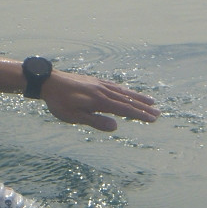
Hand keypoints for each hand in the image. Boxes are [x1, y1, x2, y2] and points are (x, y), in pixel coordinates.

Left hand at [41, 70, 159, 131]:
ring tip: (150, 101)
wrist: (48, 82)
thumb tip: (116, 126)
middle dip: (143, 107)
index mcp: (100, 101)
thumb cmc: (59, 102)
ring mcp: (99, 84)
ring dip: (137, 97)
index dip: (139, 115)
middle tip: (158, 113)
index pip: (124, 109)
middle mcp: (103, 91)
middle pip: (127, 100)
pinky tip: (127, 92)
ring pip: (123, 91)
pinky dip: (125, 90)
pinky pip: (114, 86)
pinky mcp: (94, 81)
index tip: (153, 119)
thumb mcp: (75, 116)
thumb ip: (96, 121)